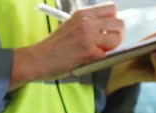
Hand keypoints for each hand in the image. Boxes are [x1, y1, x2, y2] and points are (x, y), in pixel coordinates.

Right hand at [10, 3, 124, 90]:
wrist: (37, 59)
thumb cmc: (52, 47)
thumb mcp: (70, 26)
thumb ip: (88, 25)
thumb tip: (106, 30)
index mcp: (82, 14)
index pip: (111, 10)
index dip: (113, 21)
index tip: (108, 30)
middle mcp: (87, 22)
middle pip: (118, 23)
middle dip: (117, 35)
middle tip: (108, 44)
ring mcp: (88, 36)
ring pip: (117, 38)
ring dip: (112, 47)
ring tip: (100, 52)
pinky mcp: (88, 52)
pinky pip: (106, 54)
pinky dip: (101, 58)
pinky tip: (89, 60)